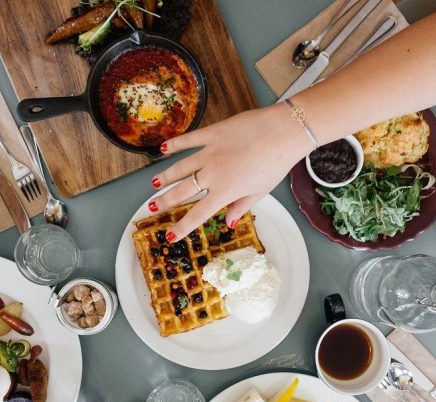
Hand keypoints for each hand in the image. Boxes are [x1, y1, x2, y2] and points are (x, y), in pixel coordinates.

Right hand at [148, 103, 311, 240]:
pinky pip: (189, 140)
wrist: (283, 132)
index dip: (182, 227)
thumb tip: (229, 222)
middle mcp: (212, 174)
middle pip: (183, 191)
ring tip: (154, 184)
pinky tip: (163, 149)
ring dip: (166, 176)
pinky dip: (175, 144)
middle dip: (165, 201)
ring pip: (180, 167)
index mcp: (225, 191)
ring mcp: (210, 152)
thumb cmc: (276, 163)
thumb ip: (242, 206)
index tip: (170, 236)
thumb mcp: (260, 191)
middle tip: (152, 207)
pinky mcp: (212, 133)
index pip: (198, 214)